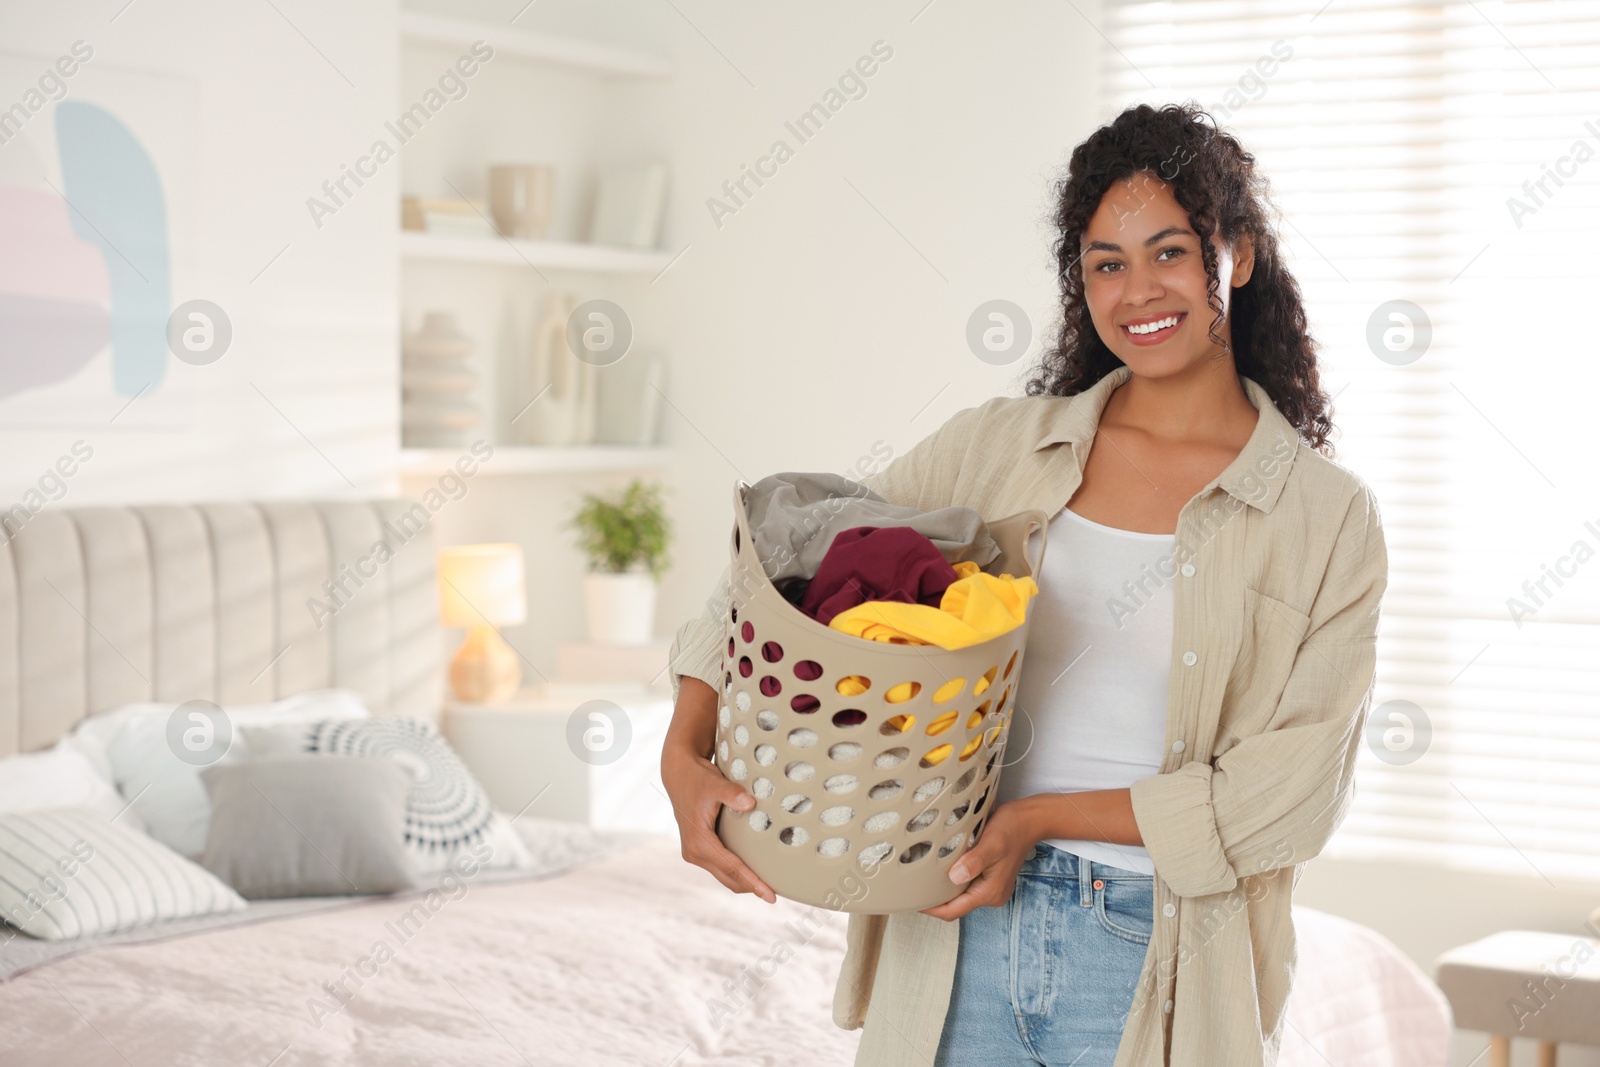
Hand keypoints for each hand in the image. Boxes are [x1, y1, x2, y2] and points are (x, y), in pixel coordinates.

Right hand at [661, 745, 775, 903]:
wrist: (679, 775)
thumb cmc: (697, 779)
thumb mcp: (714, 783)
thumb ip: (732, 794)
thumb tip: (750, 804)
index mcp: (699, 842)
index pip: (732, 868)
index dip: (753, 882)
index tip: (770, 895)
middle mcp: (694, 852)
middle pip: (729, 879)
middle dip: (751, 887)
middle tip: (775, 895)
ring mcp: (695, 853)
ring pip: (724, 876)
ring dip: (744, 881)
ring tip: (768, 884)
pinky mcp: (698, 849)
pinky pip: (721, 867)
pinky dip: (736, 871)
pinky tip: (753, 869)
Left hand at [919, 798, 1039, 920]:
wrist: (1030, 820)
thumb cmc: (1013, 828)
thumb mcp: (992, 843)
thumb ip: (973, 862)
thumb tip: (954, 877)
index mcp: (990, 892)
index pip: (954, 911)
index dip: (932, 909)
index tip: (913, 902)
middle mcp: (991, 894)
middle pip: (956, 905)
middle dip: (935, 900)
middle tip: (913, 889)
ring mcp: (991, 887)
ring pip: (961, 895)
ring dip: (944, 889)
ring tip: (923, 879)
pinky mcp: (990, 877)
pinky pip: (967, 884)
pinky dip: (954, 879)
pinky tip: (942, 868)